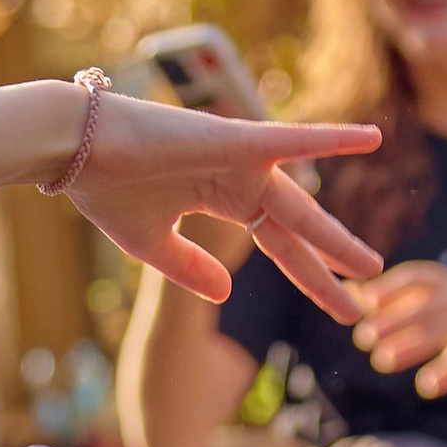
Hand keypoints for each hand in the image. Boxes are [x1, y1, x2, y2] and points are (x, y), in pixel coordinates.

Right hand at [70, 98, 382, 322]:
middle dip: (330, 267)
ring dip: (335, 237)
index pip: (280, 247)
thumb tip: (226, 293)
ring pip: (299, 206)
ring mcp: (240, 159)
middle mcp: (239, 180)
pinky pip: (293, 139)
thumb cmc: (105, 189)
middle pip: (297, 233)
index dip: (311, 278)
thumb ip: (191, 268)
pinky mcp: (234, 140)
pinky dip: (331, 137)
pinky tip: (372, 139)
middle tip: (367, 298)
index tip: (343, 309)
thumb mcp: (152, 244)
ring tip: (372, 266)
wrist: (75, 151)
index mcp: (222, 201)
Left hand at [355, 262, 446, 399]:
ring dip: (407, 348)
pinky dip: (444, 376)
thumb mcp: (425, 285)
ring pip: (433, 335)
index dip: (380, 294)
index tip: (361, 306)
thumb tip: (344, 292)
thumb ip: (385, 292)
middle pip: (415, 310)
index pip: (403, 282)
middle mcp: (446, 299)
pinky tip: (426, 386)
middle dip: (388, 323)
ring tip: (384, 360)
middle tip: (365, 338)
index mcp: (429, 280)